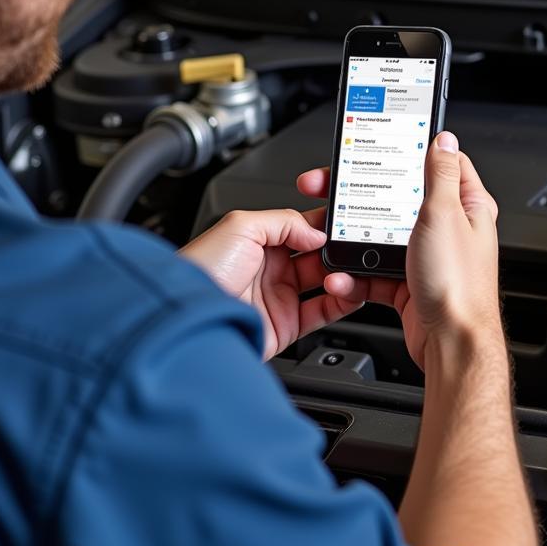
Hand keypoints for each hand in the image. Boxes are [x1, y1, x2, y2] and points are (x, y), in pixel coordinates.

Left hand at [179, 206, 370, 360]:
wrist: (190, 318)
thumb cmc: (202, 270)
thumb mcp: (241, 225)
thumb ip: (284, 221)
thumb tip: (316, 232)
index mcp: (259, 240)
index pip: (303, 227)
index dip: (326, 223)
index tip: (348, 220)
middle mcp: (271, 267)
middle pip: (318, 253)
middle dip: (339, 247)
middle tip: (356, 243)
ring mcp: (280, 296)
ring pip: (327, 281)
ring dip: (343, 273)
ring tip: (348, 267)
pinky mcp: (288, 325)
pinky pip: (325, 311)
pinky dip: (343, 300)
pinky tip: (347, 288)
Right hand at [318, 132, 499, 367]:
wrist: (452, 345)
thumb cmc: (459, 285)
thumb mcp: (444, 214)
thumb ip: (441, 174)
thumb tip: (444, 139)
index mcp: (465, 206)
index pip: (441, 163)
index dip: (413, 150)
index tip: (386, 142)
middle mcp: (448, 229)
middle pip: (399, 200)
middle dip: (366, 198)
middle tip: (337, 191)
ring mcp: (426, 257)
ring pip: (381, 237)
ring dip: (354, 243)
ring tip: (333, 240)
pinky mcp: (408, 284)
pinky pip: (374, 273)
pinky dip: (355, 276)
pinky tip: (343, 277)